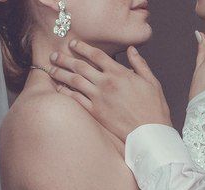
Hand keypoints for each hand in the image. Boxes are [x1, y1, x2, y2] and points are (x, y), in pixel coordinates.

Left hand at [48, 41, 171, 141]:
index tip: (73, 44)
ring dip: (60, 73)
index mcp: (119, 73)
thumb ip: (139, 64)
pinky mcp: (96, 112)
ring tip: (51, 69)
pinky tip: (58, 89)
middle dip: (65, 58)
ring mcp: (99, 98)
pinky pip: (76, 99)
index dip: (82, 47)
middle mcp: (106, 83)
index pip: (96, 55)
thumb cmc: (154, 108)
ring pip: (74, 81)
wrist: (150, 132)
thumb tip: (131, 50)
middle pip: (80, 66)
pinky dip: (66, 93)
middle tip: (54, 55)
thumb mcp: (151, 81)